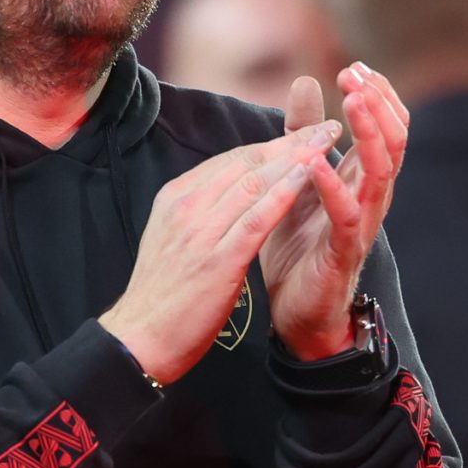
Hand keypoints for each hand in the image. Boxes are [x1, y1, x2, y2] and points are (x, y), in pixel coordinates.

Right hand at [99, 122, 339, 384]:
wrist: (139, 340)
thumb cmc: (162, 296)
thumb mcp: (173, 240)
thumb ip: (198, 214)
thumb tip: (227, 194)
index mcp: (176, 198)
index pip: (230, 161)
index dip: (271, 144)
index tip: (302, 134)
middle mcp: (186, 206)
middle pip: (247, 162)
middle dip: (290, 142)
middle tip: (325, 127)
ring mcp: (200, 231)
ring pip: (255, 182)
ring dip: (296, 158)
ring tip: (328, 142)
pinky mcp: (217, 259)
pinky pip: (258, 217)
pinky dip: (286, 192)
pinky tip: (311, 176)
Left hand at [261, 63, 408, 359]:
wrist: (295, 313)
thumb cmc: (299, 246)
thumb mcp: (296, 177)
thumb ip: (302, 132)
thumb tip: (307, 80)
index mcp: (363, 178)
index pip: (388, 126)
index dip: (377, 94)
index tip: (355, 65)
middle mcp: (371, 197)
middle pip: (395, 141)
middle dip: (378, 103)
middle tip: (355, 73)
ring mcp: (361, 224)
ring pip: (381, 171)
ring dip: (369, 133)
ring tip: (352, 100)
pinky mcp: (343, 251)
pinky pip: (347, 214)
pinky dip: (333, 185)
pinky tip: (317, 162)